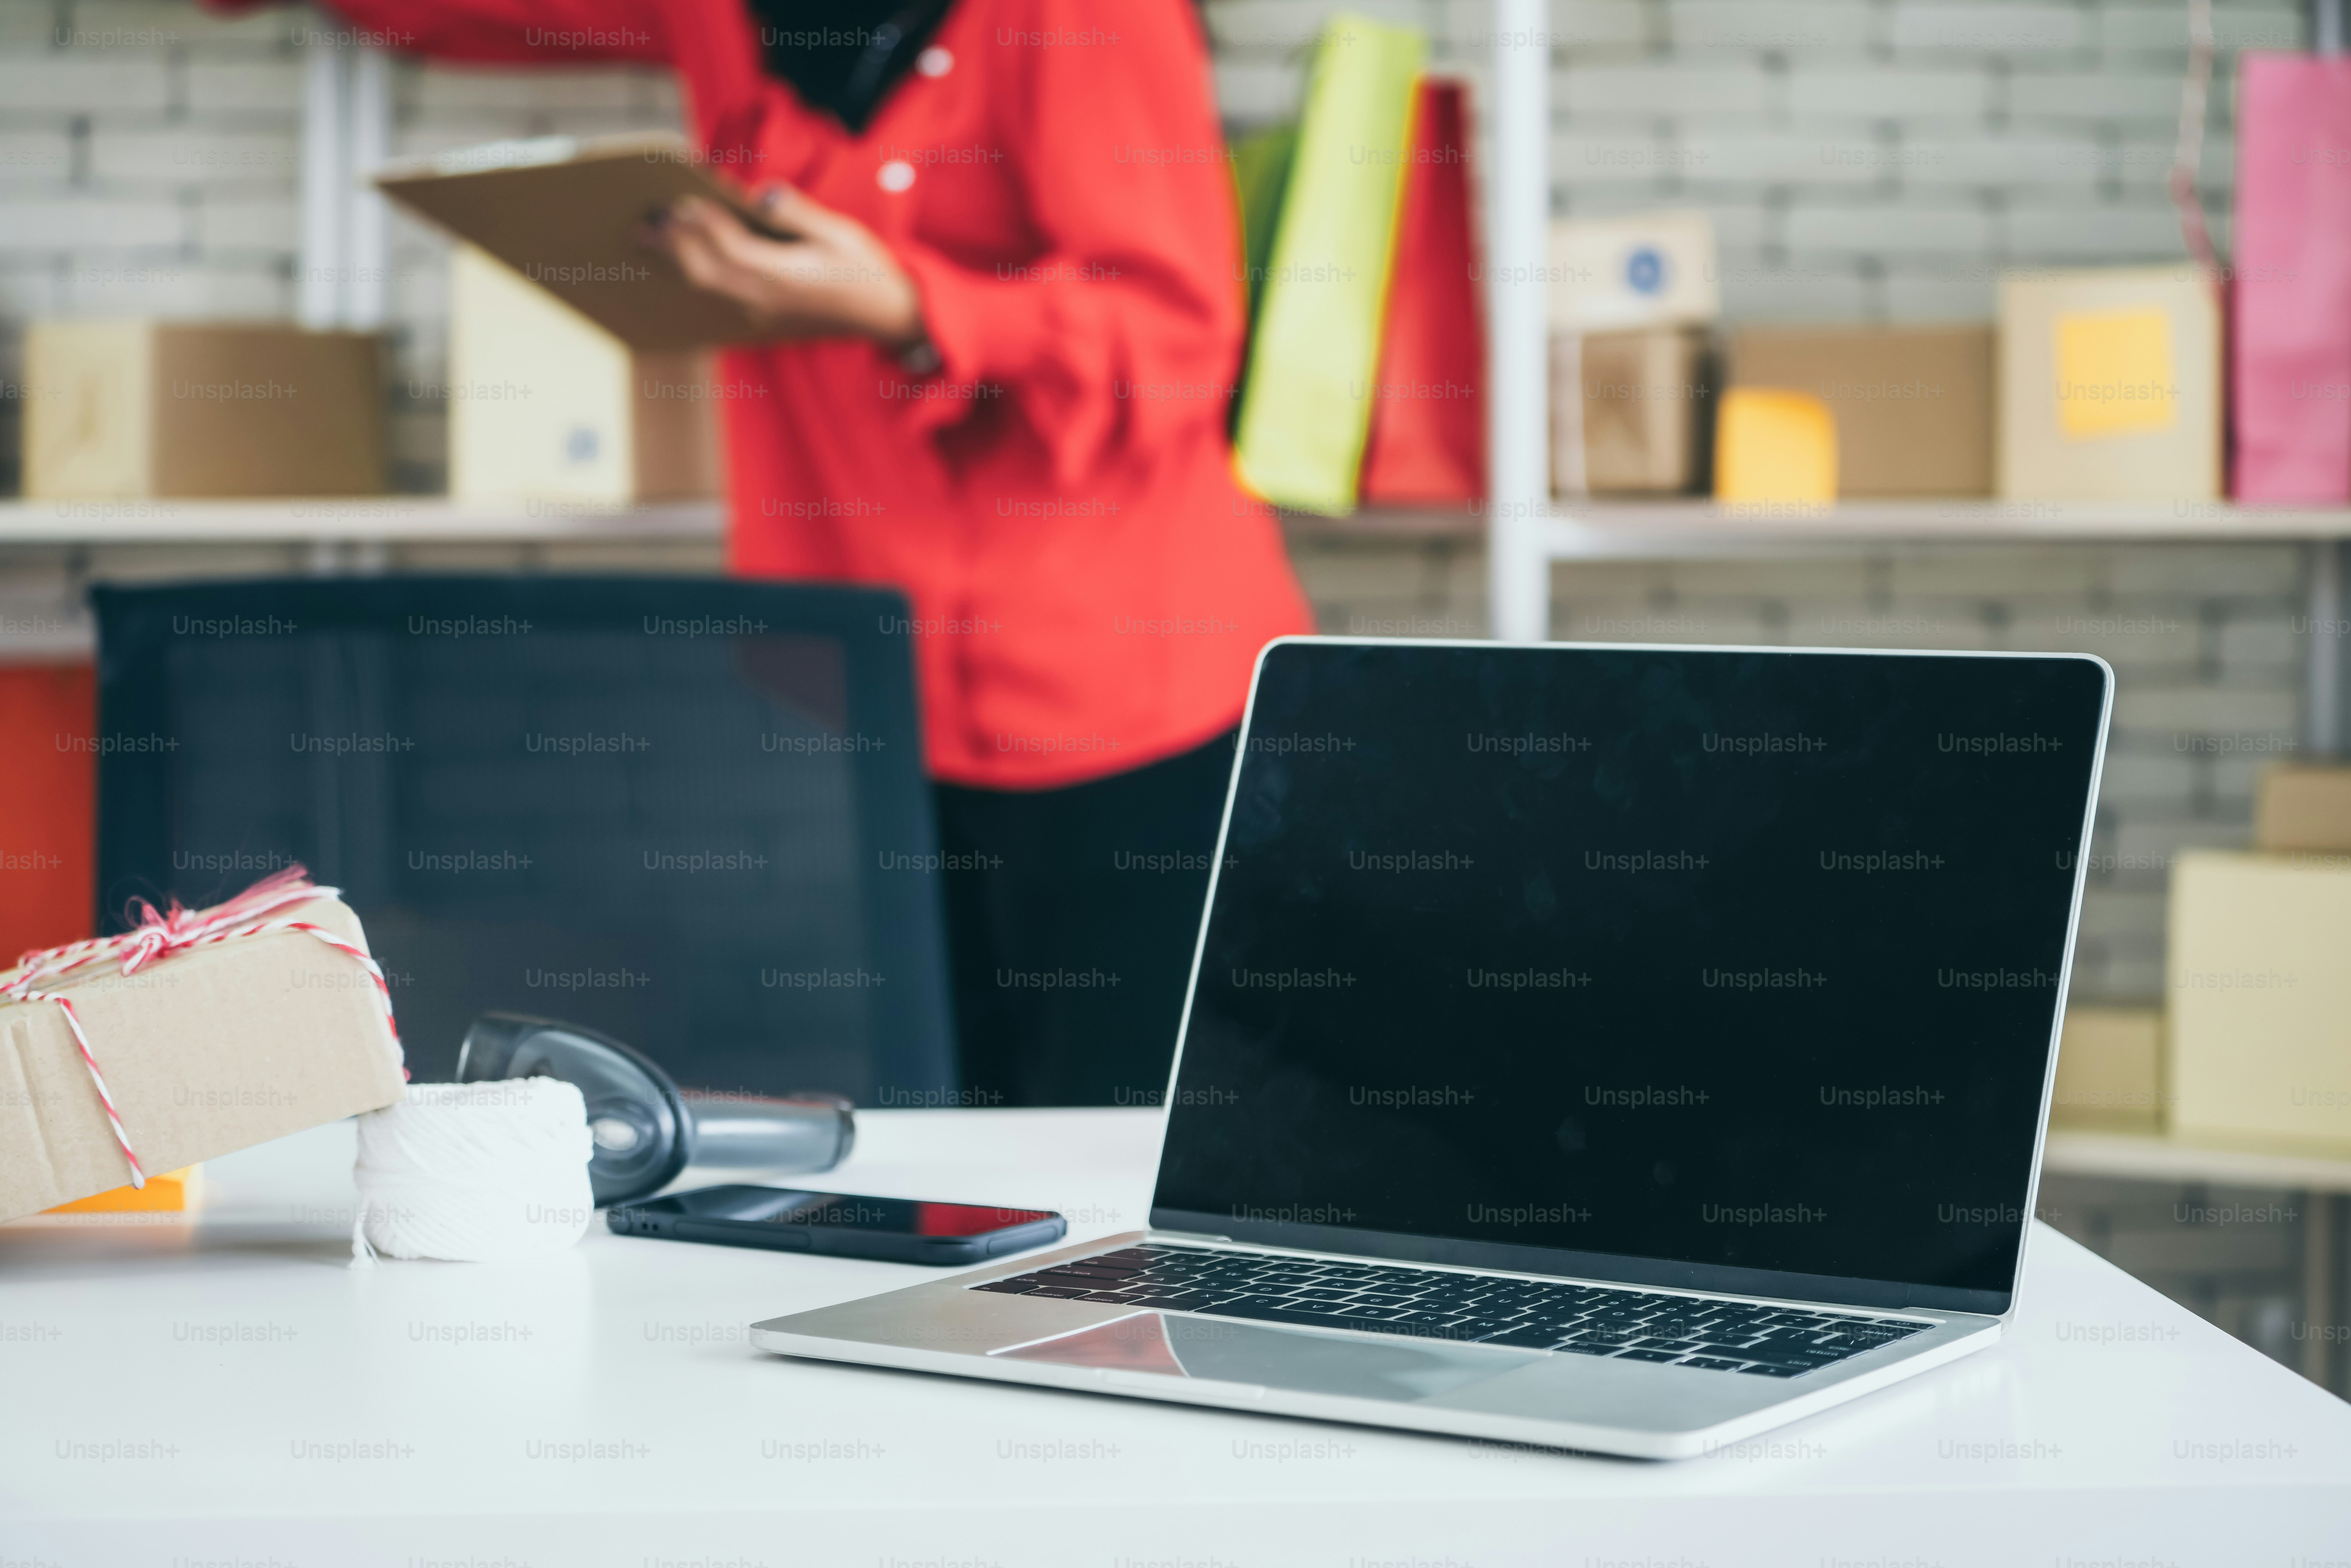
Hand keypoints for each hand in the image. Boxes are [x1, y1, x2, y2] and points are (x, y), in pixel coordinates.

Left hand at [643, 185, 927, 352]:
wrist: (890, 316)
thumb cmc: (869, 270)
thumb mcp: (842, 234)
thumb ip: (800, 215)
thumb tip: (765, 195)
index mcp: (787, 277)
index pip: (732, 247)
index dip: (705, 222)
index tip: (682, 198)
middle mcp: (769, 298)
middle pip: (707, 271)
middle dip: (676, 244)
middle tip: (647, 221)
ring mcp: (765, 310)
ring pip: (710, 286)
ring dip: (678, 261)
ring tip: (650, 239)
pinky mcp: (767, 313)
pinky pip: (722, 292)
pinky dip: (699, 272)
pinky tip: (683, 259)